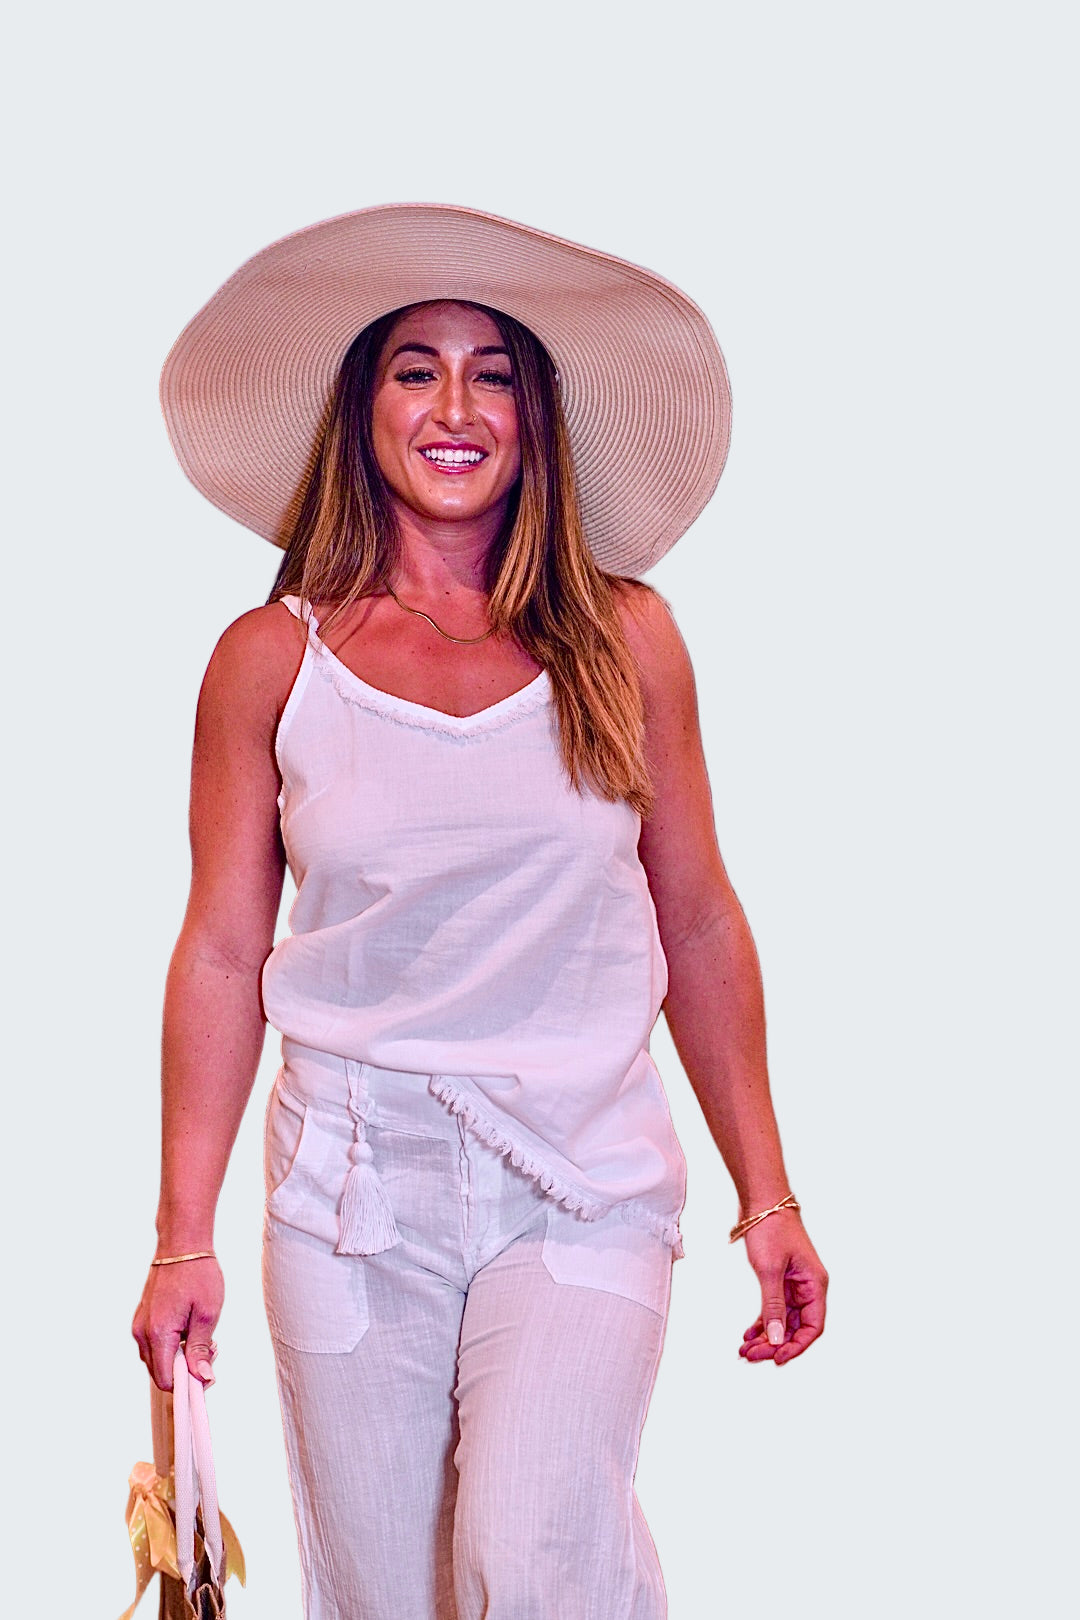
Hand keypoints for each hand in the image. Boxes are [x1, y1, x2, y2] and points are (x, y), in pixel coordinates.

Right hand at [132, 1256, 223, 1390]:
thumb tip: (203, 1379)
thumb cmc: (198, 1274)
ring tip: (202, 1336)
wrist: (181, 1245)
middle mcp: (142, 1333)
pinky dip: (172, 1346)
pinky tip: (189, 1330)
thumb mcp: (207, 1314)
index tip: (208, 1372)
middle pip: (160, 1373)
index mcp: (158, 1334)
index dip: (188, 1384)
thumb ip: (201, 1350)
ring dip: (179, 1358)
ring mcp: (139, 1326)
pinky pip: (155, 1345)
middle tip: (210, 1349)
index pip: (167, 1380)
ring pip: (157, 1360)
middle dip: (185, 1370)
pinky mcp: (142, 1319)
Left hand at [738, 1211, 826, 1365]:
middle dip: (775, 1343)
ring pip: (783, 1320)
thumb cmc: (771, 1229)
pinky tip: (748, 1334)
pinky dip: (763, 1322)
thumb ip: (773, 1306)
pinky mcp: (781, 1279)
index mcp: (815, 1285)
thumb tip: (776, 1339)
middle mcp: (808, 1287)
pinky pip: (775, 1308)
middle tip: (751, 1355)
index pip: (813, 1327)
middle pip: (796, 1327)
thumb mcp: (770, 1270)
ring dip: (766, 1336)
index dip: (796, 1346)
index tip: (776, 1358)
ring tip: (745, 1349)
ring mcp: (794, 1284)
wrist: (762, 1201)